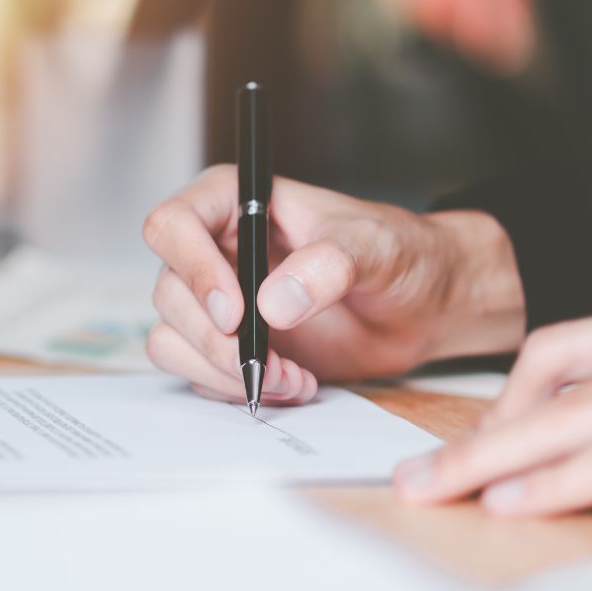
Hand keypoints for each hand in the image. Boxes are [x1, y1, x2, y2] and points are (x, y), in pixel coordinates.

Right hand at [142, 166, 525, 403]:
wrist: (422, 307)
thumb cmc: (400, 255)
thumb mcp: (376, 247)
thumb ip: (329, 265)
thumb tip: (274, 303)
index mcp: (235, 202)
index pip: (172, 224)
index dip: (192, 269)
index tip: (236, 311)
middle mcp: (214, 249)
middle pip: (169, 293)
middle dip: (217, 340)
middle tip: (273, 361)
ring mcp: (216, 300)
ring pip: (171, 338)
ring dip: (223, 371)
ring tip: (288, 378)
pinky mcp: (227, 344)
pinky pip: (195, 372)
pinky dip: (234, 388)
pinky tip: (289, 382)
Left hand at [394, 297, 591, 515]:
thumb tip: (582, 440)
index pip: (561, 348)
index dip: (505, 397)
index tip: (471, 440)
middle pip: (548, 382)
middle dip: (476, 435)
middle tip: (416, 475)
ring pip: (566, 417)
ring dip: (489, 457)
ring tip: (433, 490)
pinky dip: (553, 483)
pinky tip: (504, 503)